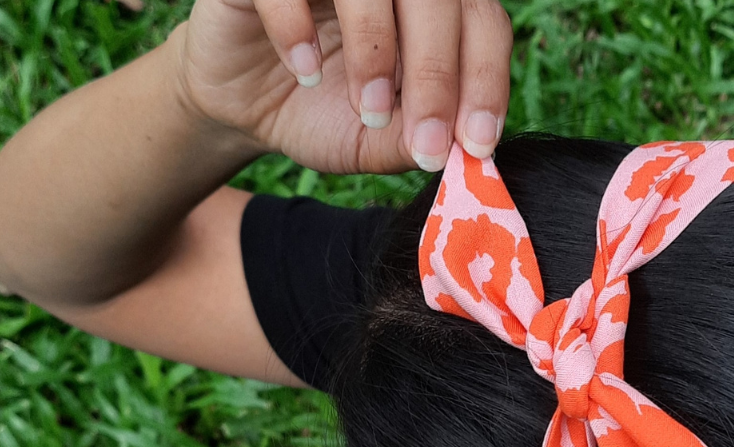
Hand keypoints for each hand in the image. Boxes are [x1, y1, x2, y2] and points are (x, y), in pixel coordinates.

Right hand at [168, 0, 511, 174]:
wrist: (246, 106)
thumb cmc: (321, 112)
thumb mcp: (378, 142)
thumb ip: (419, 140)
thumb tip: (464, 148)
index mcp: (429, 12)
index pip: (481, 22)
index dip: (487, 80)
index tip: (478, 143)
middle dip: (438, 75)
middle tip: (426, 140)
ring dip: (377, 51)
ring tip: (368, 110)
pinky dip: (299, 25)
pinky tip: (303, 69)